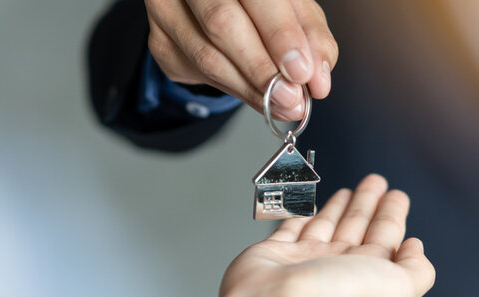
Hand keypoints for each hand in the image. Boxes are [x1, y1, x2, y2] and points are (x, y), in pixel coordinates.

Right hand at [144, 0, 336, 120]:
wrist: (213, 6)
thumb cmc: (260, 3)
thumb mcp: (292, 7)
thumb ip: (309, 35)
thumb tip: (317, 78)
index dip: (280, 34)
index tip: (301, 70)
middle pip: (221, 23)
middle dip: (262, 67)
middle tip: (290, 96)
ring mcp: (167, 9)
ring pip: (206, 56)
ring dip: (250, 88)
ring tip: (281, 104)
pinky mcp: (160, 40)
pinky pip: (197, 73)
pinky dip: (233, 89)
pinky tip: (257, 96)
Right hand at [215, 175, 435, 296]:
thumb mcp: (400, 286)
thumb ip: (417, 268)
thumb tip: (415, 247)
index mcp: (368, 274)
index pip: (385, 237)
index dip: (392, 214)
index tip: (397, 195)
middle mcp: (338, 268)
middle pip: (357, 227)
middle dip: (368, 204)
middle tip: (375, 181)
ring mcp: (306, 261)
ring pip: (326, 226)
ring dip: (339, 207)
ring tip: (348, 189)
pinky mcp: (274, 253)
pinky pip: (289, 229)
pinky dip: (299, 216)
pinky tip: (308, 206)